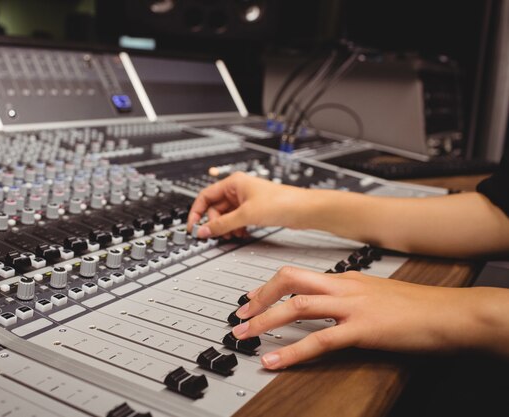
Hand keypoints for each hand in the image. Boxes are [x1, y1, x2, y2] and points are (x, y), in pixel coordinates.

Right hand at [187, 172, 305, 239]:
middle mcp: (238, 189)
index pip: (205, 196)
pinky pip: (236, 220)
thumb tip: (204, 231)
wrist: (303, 210)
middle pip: (215, 208)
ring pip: (225, 215)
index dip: (197, 212)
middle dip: (215, 223)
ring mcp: (245, 200)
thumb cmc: (281, 202)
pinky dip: (236, 228)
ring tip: (234, 234)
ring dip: (226, 227)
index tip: (193, 226)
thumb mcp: (245, 215)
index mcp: (233, 182)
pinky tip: (242, 234)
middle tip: (218, 234)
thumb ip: (222, 224)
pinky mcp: (253, 210)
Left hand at [231, 266, 502, 368]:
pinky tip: (275, 360)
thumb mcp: (376, 294)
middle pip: (289, 280)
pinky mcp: (363, 330)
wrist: (450, 313)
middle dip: (259, 296)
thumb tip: (330, 307)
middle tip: (240, 314)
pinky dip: (292, 351)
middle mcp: (344, 287)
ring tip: (244, 335)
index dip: (269, 286)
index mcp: (346, 279)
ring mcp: (352, 307)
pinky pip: (319, 340)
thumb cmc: (418, 307)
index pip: (297, 274)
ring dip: (265, 320)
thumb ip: (350, 297)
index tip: (252, 298)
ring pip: (297, 306)